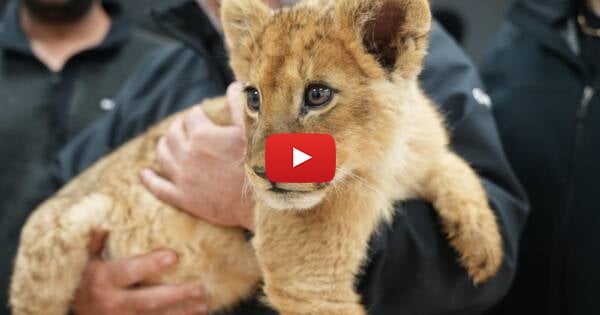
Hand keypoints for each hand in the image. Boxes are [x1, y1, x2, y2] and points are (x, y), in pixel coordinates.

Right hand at [72, 232, 207, 314]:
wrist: (71, 309)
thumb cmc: (83, 277)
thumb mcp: (85, 257)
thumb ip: (97, 238)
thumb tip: (108, 213)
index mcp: (104, 280)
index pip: (129, 272)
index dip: (150, 265)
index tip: (173, 256)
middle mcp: (114, 303)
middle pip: (149, 301)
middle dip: (176, 295)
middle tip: (200, 288)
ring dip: (183, 312)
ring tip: (205, 303)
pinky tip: (197, 314)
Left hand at [140, 82, 253, 230]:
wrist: (261, 203)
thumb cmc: (260, 164)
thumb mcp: (252, 130)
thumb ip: (240, 105)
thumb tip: (234, 85)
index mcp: (202, 135)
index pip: (191, 116)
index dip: (198, 114)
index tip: (203, 116)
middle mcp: (187, 154)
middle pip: (173, 133)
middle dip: (180, 127)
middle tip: (188, 128)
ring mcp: (183, 178)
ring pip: (163, 155)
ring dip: (164, 145)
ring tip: (170, 143)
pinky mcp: (184, 199)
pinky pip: (159, 187)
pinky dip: (149, 179)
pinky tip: (144, 174)